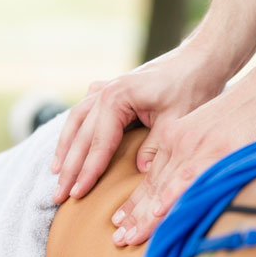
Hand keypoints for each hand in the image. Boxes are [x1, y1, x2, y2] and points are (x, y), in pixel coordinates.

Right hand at [51, 44, 226, 203]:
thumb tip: (140, 171)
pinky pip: (84, 112)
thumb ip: (155, 147)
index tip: (77, 195)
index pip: (98, 143)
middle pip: (81, 136)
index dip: (87, 172)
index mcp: (117, 98)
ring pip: (76, 122)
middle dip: (69, 168)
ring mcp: (105, 89)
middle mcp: (104, 92)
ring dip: (65, 149)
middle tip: (57, 196)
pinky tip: (69, 145)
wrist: (198, 60)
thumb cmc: (191, 87)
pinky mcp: (110, 90)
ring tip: (56, 174)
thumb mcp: (176, 121)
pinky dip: (74, 131)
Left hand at [110, 79, 255, 245]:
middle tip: (117, 238)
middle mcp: (181, 143)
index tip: (122, 221)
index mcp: (179, 136)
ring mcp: (197, 149)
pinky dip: (172, 197)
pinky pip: (189, 180)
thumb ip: (198, 151)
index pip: (152, 175)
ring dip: (143, 216)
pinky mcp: (216, 153)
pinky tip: (158, 214)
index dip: (136, 201)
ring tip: (126, 238)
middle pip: (151, 185)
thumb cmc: (253, 112)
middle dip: (132, 215)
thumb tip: (197, 178)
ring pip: (163, 187)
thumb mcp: (214, 128)